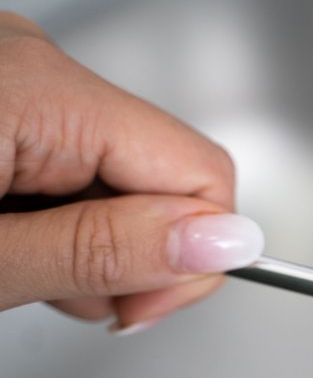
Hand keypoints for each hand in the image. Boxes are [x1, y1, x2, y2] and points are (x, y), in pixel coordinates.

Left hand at [0, 11, 262, 331]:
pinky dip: (58, 216)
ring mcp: (21, 77)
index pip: (202, 174)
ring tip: (20, 264)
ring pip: (126, 179)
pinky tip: (14, 234)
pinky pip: (80, 165)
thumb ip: (105, 250)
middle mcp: (37, 66)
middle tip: (68, 293)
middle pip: (168, 177)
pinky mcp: (10, 98)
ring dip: (92, 242)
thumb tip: (226, 242)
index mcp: (40, 90)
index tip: (137, 311)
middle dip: (134, 254)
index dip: (192, 258)